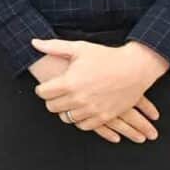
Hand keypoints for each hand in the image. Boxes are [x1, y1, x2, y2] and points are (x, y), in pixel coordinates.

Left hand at [30, 54, 150, 143]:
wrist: (135, 68)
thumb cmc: (107, 56)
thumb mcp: (79, 48)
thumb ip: (54, 47)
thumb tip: (34, 43)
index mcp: (69, 83)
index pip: (42, 93)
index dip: (42, 89)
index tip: (46, 86)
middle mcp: (78, 99)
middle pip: (52, 107)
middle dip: (52, 100)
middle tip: (57, 94)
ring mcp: (92, 110)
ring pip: (66, 118)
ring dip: (65, 111)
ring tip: (69, 102)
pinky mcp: (104, 117)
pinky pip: (84, 126)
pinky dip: (80, 120)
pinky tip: (81, 111)